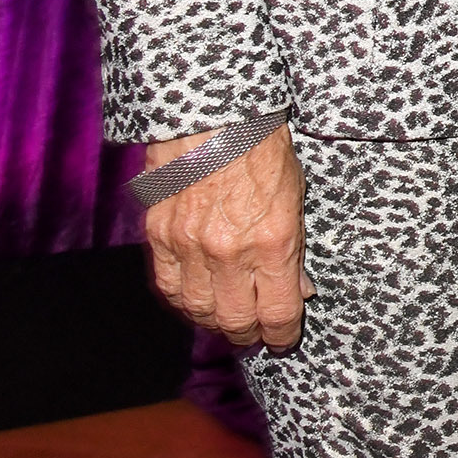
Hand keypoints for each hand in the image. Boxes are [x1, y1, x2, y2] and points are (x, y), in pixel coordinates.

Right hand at [142, 122, 308, 349]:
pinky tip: (196, 301)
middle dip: (248, 334)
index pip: (277, 312)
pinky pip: (168, 286)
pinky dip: (183, 300)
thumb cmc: (263, 150)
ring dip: (214, 322)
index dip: (282, 335)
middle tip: (255, 335)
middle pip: (235, 320)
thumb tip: (298, 290)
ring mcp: (189, 246)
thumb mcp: (296, 198)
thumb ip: (294, 250)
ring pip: (197, 310)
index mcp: (272, 242)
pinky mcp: (158, 235)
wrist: (213, 116)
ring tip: (227, 322)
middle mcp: (228, 252)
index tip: (284, 341)